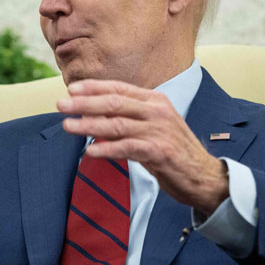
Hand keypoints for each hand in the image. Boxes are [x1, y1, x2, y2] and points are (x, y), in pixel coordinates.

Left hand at [57, 79, 228, 215]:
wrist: (204, 176)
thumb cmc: (174, 152)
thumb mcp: (152, 128)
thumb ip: (127, 120)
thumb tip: (95, 115)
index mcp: (155, 101)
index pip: (119, 88)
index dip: (93, 88)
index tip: (71, 89)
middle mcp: (157, 111)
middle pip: (114, 102)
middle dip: (84, 103)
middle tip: (61, 104)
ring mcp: (159, 130)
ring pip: (116, 124)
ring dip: (89, 125)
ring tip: (68, 126)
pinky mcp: (159, 152)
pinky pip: (126, 148)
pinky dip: (106, 149)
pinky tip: (90, 151)